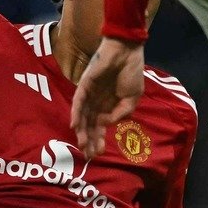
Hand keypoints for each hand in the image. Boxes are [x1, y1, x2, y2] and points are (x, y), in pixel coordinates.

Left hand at [71, 37, 144, 158]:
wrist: (127, 52)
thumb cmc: (132, 72)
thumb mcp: (133, 98)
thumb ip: (121, 113)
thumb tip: (106, 123)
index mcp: (108, 105)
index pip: (100, 126)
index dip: (99, 139)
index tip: (99, 153)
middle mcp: (96, 102)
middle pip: (90, 124)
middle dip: (90, 140)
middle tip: (89, 155)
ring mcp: (89, 94)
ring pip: (83, 116)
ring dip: (82, 131)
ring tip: (83, 146)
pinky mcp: (84, 85)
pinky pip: (78, 101)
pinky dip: (76, 113)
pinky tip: (75, 126)